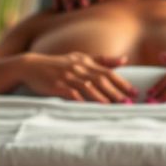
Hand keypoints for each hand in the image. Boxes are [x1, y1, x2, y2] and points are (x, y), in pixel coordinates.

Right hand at [21, 52, 135, 102]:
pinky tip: (88, 108)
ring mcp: (67, 76)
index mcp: (86, 61)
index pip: (108, 72)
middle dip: (116, 91)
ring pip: (88, 87)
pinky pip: (71, 94)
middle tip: (128, 102)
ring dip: (101, 97)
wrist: (32, 66)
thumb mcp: (80, 58)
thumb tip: (124, 60)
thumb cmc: (59, 64)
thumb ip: (102, 60)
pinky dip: (80, 100)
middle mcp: (79, 68)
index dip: (122, 82)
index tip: (134, 92)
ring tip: (113, 106)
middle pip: (101, 80)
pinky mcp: (57, 85)